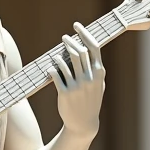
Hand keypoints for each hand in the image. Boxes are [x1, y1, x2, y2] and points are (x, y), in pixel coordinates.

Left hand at [47, 22, 104, 138]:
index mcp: (99, 73)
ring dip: (59, 54)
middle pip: (78, 52)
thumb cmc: (91, 101)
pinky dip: (52, 69)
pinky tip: (51, 67)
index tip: (76, 25)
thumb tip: (87, 48)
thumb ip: (95, 68)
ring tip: (56, 53)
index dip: (84, 33)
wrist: (84, 124)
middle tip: (64, 37)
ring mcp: (77, 86)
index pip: (93, 47)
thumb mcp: (99, 84)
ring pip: (65, 62)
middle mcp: (89, 78)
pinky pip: (56, 76)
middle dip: (70, 41)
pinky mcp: (65, 94)